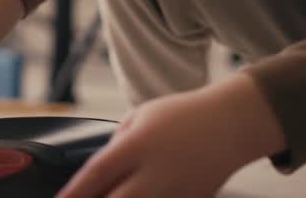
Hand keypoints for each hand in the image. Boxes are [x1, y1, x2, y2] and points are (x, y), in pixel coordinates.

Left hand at [56, 73, 285, 197]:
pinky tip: (138, 195)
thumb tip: (100, 172)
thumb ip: (118, 142)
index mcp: (138, 144)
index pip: (97, 174)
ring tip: (107, 196)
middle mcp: (155, 172)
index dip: (74, 193)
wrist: (231, 124)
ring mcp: (175, 192)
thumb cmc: (183, 115)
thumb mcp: (142, 115)